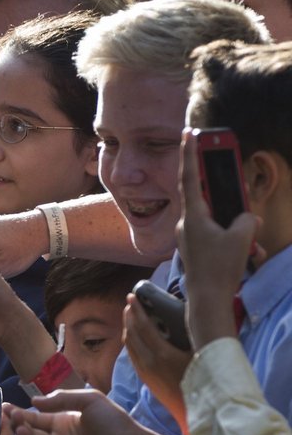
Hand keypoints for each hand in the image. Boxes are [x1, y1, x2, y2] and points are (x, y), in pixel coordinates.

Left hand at [124, 296, 192, 434]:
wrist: (197, 415)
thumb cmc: (206, 383)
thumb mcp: (202, 356)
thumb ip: (193, 337)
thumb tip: (191, 316)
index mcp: (162, 354)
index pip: (142, 326)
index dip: (136, 310)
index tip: (132, 296)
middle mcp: (149, 363)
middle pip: (132, 333)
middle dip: (129, 316)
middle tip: (131, 303)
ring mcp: (145, 373)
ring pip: (129, 345)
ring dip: (128, 328)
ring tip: (130, 315)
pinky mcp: (146, 380)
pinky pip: (133, 356)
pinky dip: (131, 342)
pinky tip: (135, 337)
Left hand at [177, 129, 261, 349]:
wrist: (207, 300)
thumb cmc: (220, 269)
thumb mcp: (241, 239)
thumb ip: (246, 220)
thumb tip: (246, 218)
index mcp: (194, 216)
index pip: (190, 177)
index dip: (189, 154)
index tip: (188, 134)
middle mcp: (187, 223)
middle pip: (208, 197)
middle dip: (226, 194)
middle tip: (227, 174)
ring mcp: (190, 236)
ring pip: (217, 220)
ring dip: (236, 228)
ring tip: (248, 246)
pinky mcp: (196, 248)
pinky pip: (217, 236)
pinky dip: (234, 241)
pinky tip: (247, 254)